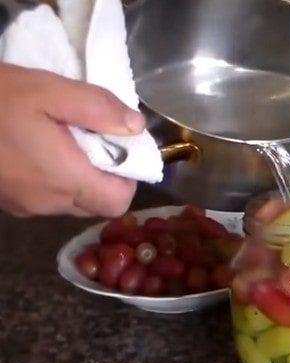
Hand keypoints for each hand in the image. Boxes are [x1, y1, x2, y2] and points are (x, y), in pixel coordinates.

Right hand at [0, 63, 145, 217]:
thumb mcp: (50, 90)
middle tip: (92, 138)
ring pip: (69, 201)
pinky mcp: (6, 201)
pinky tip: (37, 146)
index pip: (117, 203)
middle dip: (103, 175)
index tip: (121, 150)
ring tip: (62, 137)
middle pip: (95, 203)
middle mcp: (46, 203)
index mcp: (64, 180)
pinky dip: (52, 177)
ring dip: (76, 175)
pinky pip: (43, 196)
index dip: (128, 179)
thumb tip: (135, 127)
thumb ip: (99, 110)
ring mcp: (22, 205)